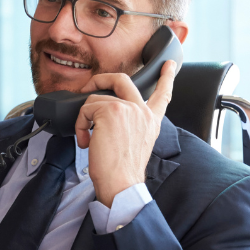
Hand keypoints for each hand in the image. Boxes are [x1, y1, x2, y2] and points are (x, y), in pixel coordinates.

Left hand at [73, 61, 177, 205]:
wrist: (121, 184)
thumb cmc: (123, 172)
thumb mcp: (135, 144)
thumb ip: (130, 125)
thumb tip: (107, 116)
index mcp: (151, 121)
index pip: (163, 95)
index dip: (167, 77)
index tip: (170, 65)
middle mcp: (143, 112)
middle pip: (122, 79)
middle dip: (101, 78)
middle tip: (89, 86)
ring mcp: (128, 108)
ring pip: (96, 98)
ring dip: (85, 118)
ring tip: (88, 137)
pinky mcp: (111, 110)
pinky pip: (86, 108)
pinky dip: (80, 123)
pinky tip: (86, 139)